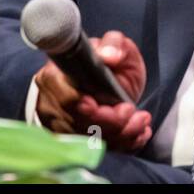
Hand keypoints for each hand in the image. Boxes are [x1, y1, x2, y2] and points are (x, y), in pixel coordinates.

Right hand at [33, 30, 152, 151]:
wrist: (116, 80)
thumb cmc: (112, 62)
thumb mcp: (117, 44)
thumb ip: (114, 44)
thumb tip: (109, 55)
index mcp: (56, 76)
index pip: (66, 99)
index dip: (87, 107)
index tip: (110, 106)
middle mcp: (53, 104)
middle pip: (79, 123)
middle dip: (111, 121)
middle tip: (131, 110)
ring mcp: (63, 124)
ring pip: (90, 140)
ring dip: (121, 133)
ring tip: (141, 120)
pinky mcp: (78, 140)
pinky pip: (100, 149)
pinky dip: (124, 143)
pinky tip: (140, 133)